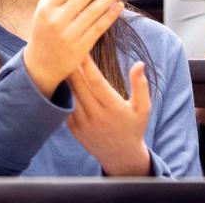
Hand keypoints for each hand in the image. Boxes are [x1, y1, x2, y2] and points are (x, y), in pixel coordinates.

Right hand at [24, 0, 128, 96]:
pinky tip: (120, 5)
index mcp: (46, 6)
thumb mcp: (45, 11)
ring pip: (95, 10)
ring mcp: (69, 34)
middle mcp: (56, 19)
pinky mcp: (80, 48)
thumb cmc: (45, 31)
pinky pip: (99, 27)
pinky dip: (110, 15)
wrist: (40, 66)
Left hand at [67, 56, 151, 175]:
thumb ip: (140, 86)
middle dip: (72, 66)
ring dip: (65, 78)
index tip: (83, 50)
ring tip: (61, 60)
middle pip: (79, 86)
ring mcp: (83, 124)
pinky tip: (61, 79)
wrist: (120, 155)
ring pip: (70, 95)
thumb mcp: (143, 108)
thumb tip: (139, 64)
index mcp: (114, 108)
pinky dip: (64, 92)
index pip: (97, 82)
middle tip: (66, 48)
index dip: (88, 66)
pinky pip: (66, 106)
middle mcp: (97, 116)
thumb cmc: (134, 127)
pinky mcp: (74, 129)